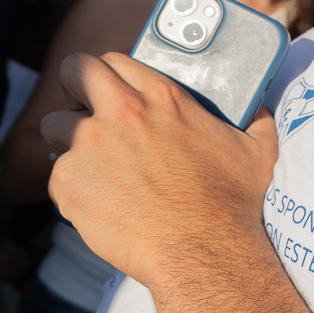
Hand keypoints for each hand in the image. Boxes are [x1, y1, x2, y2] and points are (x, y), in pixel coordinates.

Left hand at [42, 52, 277, 288]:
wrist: (203, 252)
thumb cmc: (232, 204)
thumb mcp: (258, 151)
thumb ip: (257, 120)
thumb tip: (259, 108)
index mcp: (162, 97)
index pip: (115, 60)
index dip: (111, 75)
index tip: (114, 92)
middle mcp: (121, 112)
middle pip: (75, 71)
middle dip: (75, 88)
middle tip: (86, 110)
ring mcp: (88, 144)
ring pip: (55, 125)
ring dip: (69, 141)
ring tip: (92, 166)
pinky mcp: (68, 180)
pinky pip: (59, 175)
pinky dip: (75, 188)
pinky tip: (102, 203)